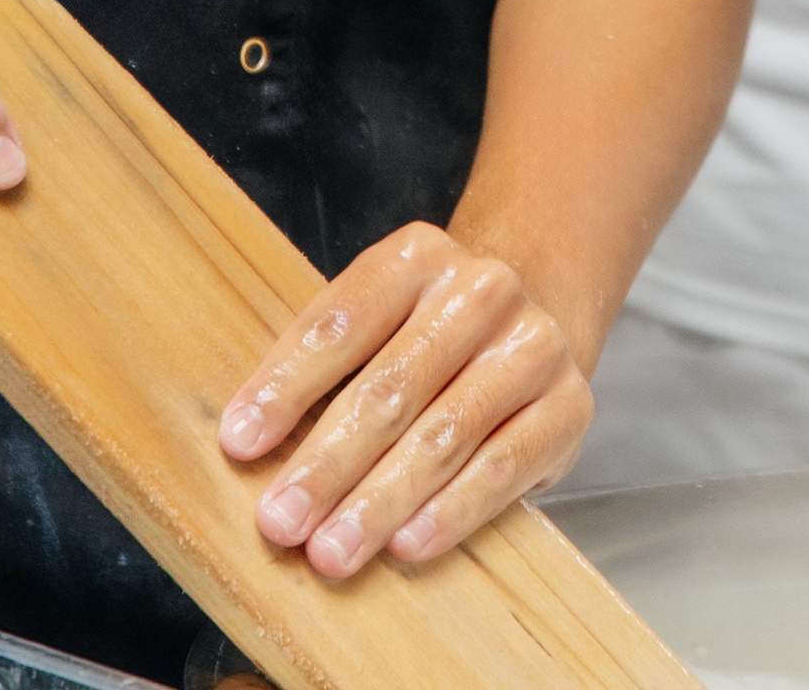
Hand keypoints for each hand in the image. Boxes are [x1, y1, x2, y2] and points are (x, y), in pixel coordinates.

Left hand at [219, 222, 592, 574]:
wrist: (531, 327)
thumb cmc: (423, 339)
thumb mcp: (373, 325)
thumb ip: (320, 372)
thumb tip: (247, 447)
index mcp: (418, 257)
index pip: (344, 319)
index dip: (288, 383)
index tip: (240, 443)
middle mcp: (483, 289)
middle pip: (392, 384)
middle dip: (328, 461)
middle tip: (280, 522)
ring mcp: (533, 345)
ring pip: (444, 432)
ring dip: (380, 500)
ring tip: (330, 552)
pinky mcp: (569, 405)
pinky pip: (503, 467)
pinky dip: (451, 510)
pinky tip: (407, 545)